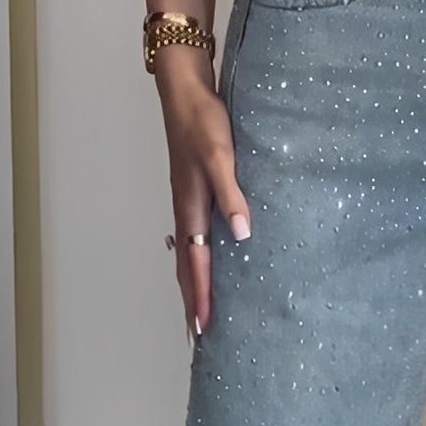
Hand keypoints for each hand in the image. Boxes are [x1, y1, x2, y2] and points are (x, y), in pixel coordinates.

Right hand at [156, 52, 249, 343]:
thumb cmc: (203, 121)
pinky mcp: (191, 195)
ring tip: (195, 311)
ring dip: (189, 285)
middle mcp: (185, 212)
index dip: (200, 296)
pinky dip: (193, 262)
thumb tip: (242, 234)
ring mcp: (185, 204)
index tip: (202, 327)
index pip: (196, 263)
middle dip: (190, 301)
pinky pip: (190, 240)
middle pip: (185, 268)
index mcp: (191, 208)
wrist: (183, 90)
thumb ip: (232, 194)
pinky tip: (200, 265)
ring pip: (186, 255)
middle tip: (195, 335)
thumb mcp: (222, 155)